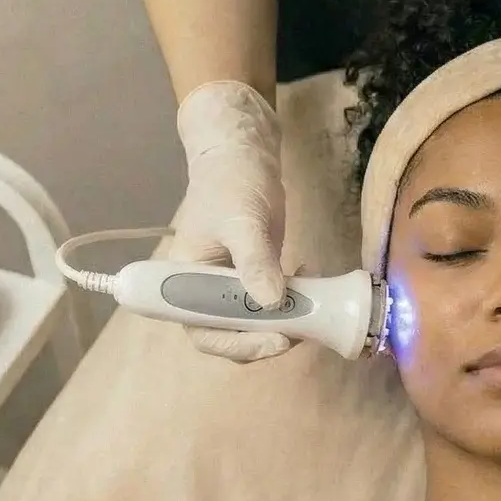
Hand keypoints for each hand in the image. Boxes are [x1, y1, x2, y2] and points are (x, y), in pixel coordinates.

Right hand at [166, 80, 294, 362]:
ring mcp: (232, 286)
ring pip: (256, 324)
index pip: (204, 332)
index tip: (275, 341)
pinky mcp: (256, 277)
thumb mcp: (241, 220)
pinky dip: (295, 303)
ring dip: (286, 324)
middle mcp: (205, 291)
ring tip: (314, 305)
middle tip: (303, 328)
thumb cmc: (230, 183)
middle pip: (232, 336)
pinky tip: (313, 281)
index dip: (237, 345)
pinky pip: (274, 304)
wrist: (243, 155)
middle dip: (267, 338)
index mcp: (185, 281)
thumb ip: (253, 261)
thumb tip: (271, 303)